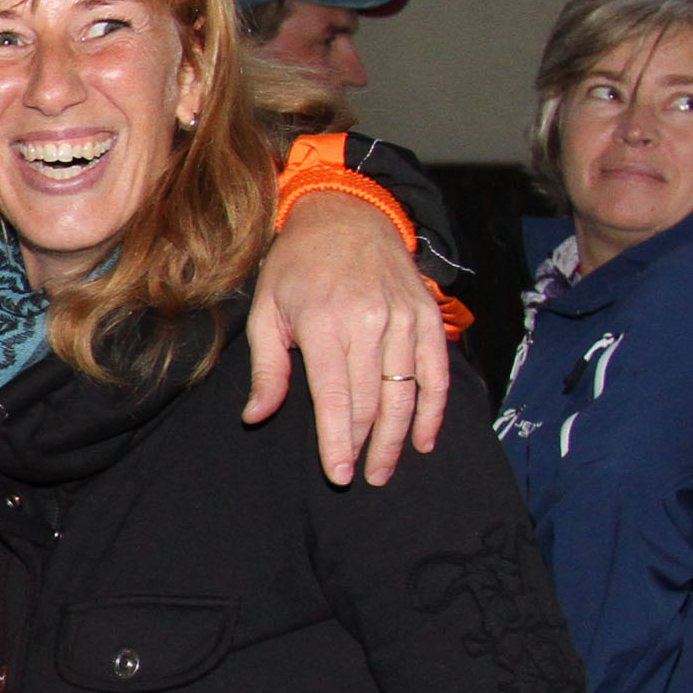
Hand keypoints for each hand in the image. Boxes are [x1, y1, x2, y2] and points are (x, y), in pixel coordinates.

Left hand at [243, 190, 448, 486]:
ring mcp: (404, 319)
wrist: (346, 214)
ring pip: (406, 393)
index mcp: (324, 324)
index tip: (339, 474)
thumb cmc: (296, 265)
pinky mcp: (428, 316)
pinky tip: (424, 439)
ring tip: (386, 468)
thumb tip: (256, 416)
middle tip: (362, 478)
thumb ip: (266, 368)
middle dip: (366, 446)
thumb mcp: (266, 311)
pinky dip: (433, 409)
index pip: (336, 398)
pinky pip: (436, 372)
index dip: (338, 442)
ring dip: (398, 437)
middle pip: (372, 402)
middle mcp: (369, 323)